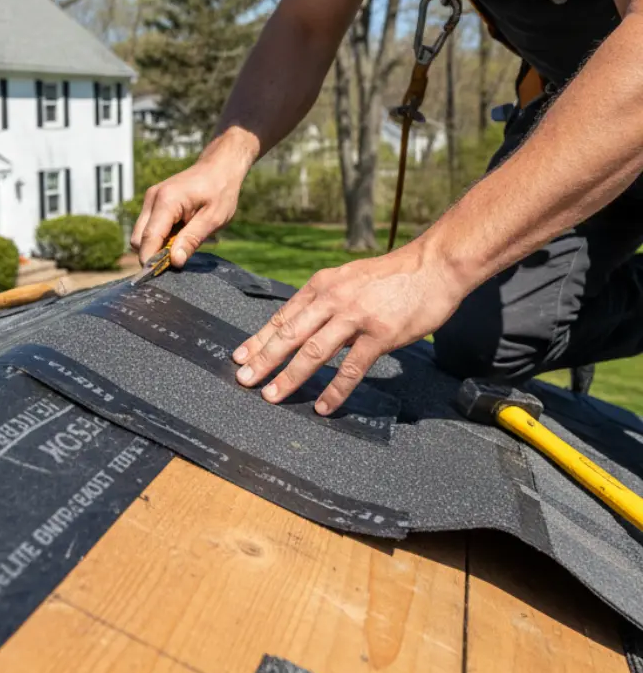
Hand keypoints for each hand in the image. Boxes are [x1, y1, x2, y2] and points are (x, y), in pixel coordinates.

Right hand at [131, 136, 250, 266]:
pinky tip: (178, 234)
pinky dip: (158, 237)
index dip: (150, 260)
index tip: (159, 276)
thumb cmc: (220, 190)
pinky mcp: (153, 202)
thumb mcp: (213, 218)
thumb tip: (174, 262)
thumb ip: (192, 240)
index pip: (148, 238)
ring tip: (181, 243)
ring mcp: (151, 199)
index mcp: (166, 201)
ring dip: (155, 245)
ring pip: (140, 234)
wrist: (220, 166)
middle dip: (152, 254)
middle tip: (176, 260)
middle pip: (137, 239)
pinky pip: (147, 227)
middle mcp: (153, 198)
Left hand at [232, 241, 466, 412]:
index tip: (239, 357)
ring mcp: (355, 317)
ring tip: (272, 396)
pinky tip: (322, 406)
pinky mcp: (380, 335)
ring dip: (290, 377)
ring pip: (313, 352)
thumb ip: (325, 302)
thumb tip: (303, 326)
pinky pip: (351, 368)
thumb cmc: (391, 277)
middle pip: (289, 334)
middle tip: (244, 379)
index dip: (259, 339)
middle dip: (263, 359)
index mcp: (321, 286)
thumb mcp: (348, 279)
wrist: (433, 266)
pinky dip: (334, 390)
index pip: (283, 316)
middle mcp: (332, 299)